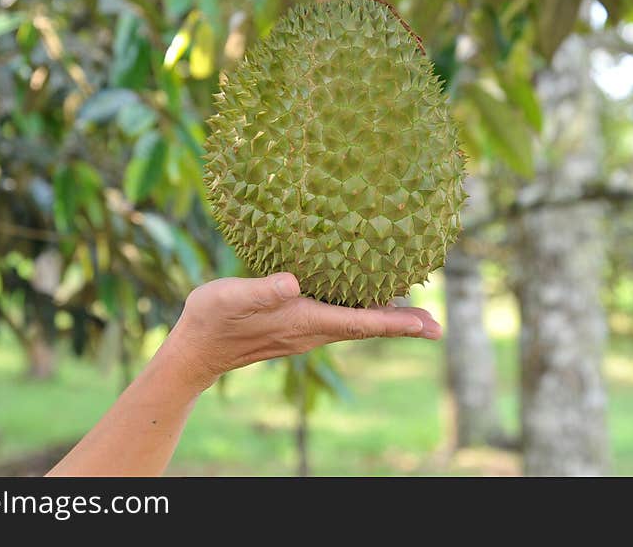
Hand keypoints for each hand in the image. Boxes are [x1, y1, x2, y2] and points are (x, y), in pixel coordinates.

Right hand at [161, 272, 440, 391]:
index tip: (430, 326)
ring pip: (354, 324)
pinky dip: (361, 313)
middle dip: (402, 324)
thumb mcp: (232, 297)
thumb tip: (294, 282)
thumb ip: (263, 290)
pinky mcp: (295, 327)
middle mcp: (311, 331)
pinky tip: (364, 301)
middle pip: (366, 327)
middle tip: (436, 324)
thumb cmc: (213, 319)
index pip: (361, 323)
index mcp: (304, 321)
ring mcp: (304, 332)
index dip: (397, 322)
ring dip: (384, 319)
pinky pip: (339, 320)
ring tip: (413, 312)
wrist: (196, 350)